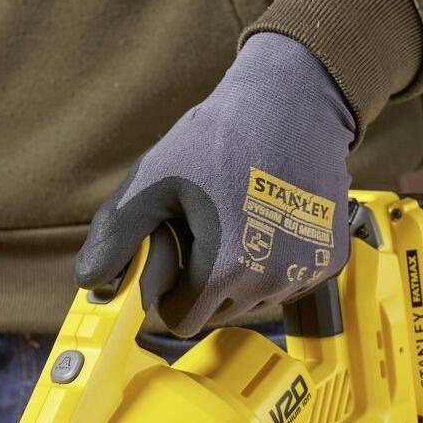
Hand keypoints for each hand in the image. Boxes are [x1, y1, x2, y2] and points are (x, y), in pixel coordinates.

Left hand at [75, 32, 354, 335]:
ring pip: (255, 302)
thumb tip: (90, 282)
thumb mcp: (153, 180)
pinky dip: (276, 265)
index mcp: (224, 269)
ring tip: (239, 222)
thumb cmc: (217, 137)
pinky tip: (270, 222)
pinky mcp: (331, 260)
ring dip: (241, 277)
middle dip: (205, 285)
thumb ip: (116, 234)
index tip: (175, 257)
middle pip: (219, 314)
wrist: (292, 102)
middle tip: (208, 231)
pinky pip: (289, 284)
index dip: (170, 293)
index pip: (182, 321)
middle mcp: (271, 280)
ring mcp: (306, 272)